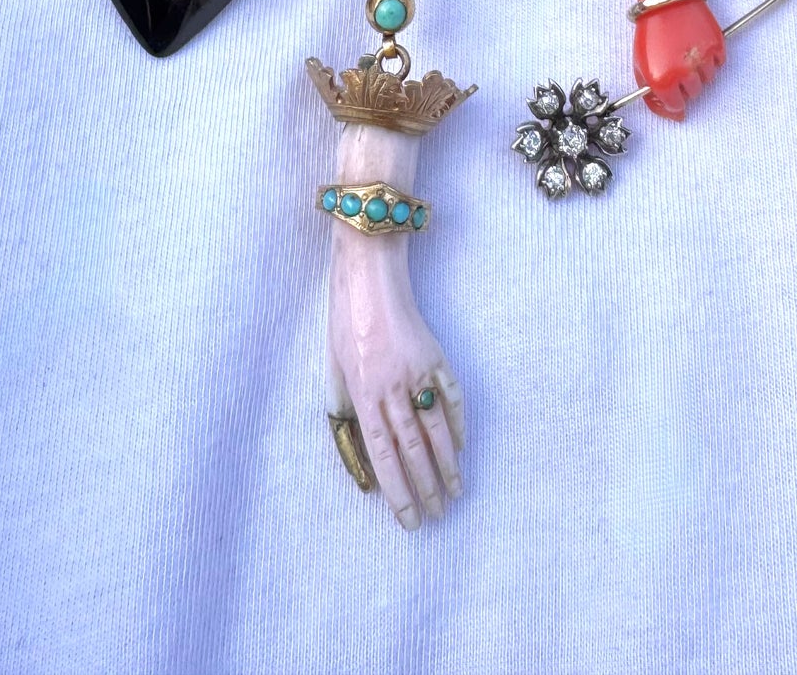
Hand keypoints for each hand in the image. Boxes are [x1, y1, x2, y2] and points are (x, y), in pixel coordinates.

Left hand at [327, 225, 464, 528]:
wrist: (369, 277)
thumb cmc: (345, 324)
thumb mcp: (334, 371)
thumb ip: (347, 413)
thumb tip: (364, 453)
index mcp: (364, 394)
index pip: (385, 456)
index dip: (398, 492)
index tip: (409, 519)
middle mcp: (393, 387)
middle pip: (413, 449)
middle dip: (426, 488)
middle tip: (436, 515)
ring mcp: (418, 371)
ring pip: (437, 429)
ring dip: (448, 465)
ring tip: (455, 493)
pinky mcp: (435, 357)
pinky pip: (452, 397)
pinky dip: (459, 424)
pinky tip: (462, 448)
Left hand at [632, 0, 725, 118]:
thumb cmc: (650, 32)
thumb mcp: (642, 65)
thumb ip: (653, 95)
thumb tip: (674, 116)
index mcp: (663, 80)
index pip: (676, 105)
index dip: (673, 98)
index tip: (672, 90)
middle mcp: (685, 73)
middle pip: (694, 94)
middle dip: (686, 85)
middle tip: (678, 66)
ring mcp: (703, 59)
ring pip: (708, 80)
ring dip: (700, 72)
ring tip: (687, 53)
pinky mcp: (717, 45)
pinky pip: (719, 63)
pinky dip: (712, 59)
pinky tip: (698, 46)